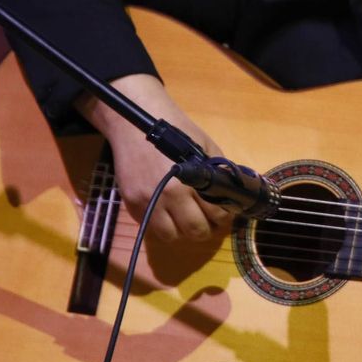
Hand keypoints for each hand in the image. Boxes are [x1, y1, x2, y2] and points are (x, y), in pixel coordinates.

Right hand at [75, 74, 233, 243]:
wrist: (134, 124)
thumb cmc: (175, 131)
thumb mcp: (204, 146)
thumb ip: (217, 171)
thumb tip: (230, 192)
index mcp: (190, 181)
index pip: (215, 213)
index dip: (223, 215)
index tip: (223, 211)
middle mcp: (168, 196)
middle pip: (194, 231)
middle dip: (206, 228)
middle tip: (207, 219)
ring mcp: (147, 202)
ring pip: (171, 236)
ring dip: (181, 231)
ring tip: (185, 219)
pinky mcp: (131, 204)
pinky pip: (150, 227)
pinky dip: (161, 225)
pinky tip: (167, 212)